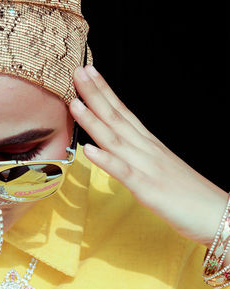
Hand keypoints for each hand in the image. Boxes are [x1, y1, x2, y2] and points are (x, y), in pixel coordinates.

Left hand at [70, 65, 227, 246]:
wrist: (219, 215)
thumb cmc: (188, 194)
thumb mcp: (158, 168)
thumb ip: (136, 155)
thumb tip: (114, 145)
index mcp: (148, 144)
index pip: (122, 111)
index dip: (104, 92)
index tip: (88, 72)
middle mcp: (146, 150)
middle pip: (116, 117)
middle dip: (95, 95)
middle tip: (77, 72)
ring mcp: (147, 167)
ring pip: (115, 139)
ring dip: (93, 121)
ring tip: (75, 103)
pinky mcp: (148, 189)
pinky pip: (123, 172)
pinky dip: (105, 160)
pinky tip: (88, 150)